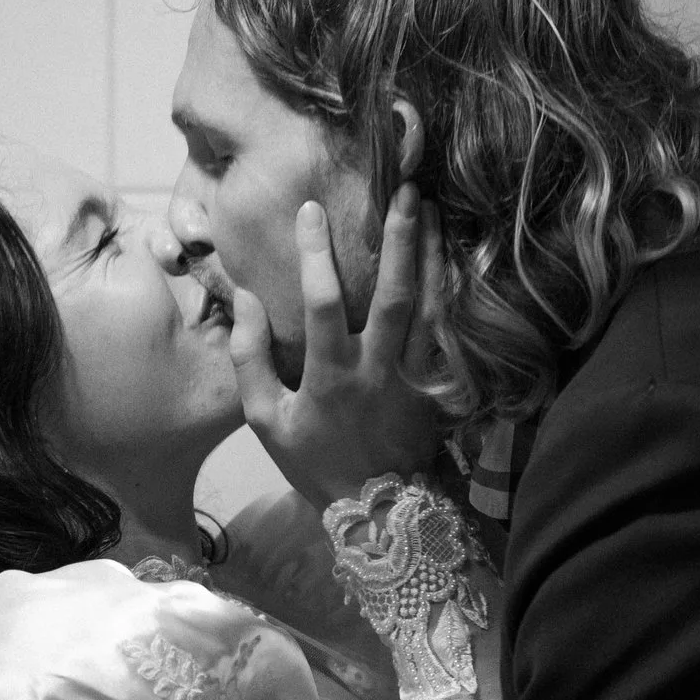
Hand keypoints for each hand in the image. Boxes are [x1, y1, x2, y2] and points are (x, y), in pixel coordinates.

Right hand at [230, 183, 443, 508]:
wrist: (376, 509)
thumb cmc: (314, 461)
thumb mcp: (265, 420)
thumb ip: (250, 358)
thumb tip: (250, 299)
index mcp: (331, 377)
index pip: (324, 304)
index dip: (316, 255)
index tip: (311, 209)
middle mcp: (377, 370)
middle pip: (394, 295)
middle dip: (399, 240)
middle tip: (404, 190)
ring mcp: (414, 377)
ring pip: (430, 307)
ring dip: (431, 255)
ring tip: (431, 209)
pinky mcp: (437, 385)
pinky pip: (448, 329)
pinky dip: (449, 291)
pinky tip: (449, 258)